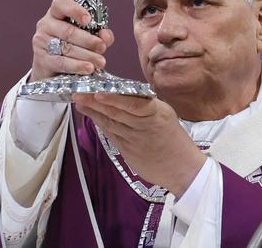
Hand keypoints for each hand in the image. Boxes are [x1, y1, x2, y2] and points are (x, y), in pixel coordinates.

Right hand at [31, 0, 113, 81]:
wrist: (52, 67)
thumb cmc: (73, 45)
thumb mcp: (87, 35)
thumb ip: (99, 34)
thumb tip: (106, 36)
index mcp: (56, 12)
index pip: (61, 4)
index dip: (75, 10)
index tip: (88, 19)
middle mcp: (46, 24)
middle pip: (67, 30)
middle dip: (88, 40)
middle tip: (101, 47)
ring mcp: (41, 41)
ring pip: (66, 48)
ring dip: (86, 55)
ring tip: (100, 62)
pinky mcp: (41, 59)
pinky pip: (61, 62)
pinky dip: (77, 66)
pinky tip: (88, 68)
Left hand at [72, 93, 205, 196]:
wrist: (184, 170)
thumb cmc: (174, 139)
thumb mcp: (165, 115)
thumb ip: (144, 105)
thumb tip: (120, 93)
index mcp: (158, 113)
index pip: (133, 103)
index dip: (113, 98)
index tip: (97, 91)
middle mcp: (146, 125)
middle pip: (116, 112)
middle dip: (94, 102)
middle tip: (77, 93)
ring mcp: (136, 140)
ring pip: (111, 123)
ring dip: (93, 113)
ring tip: (79, 103)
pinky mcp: (129, 153)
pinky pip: (112, 136)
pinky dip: (101, 126)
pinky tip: (92, 117)